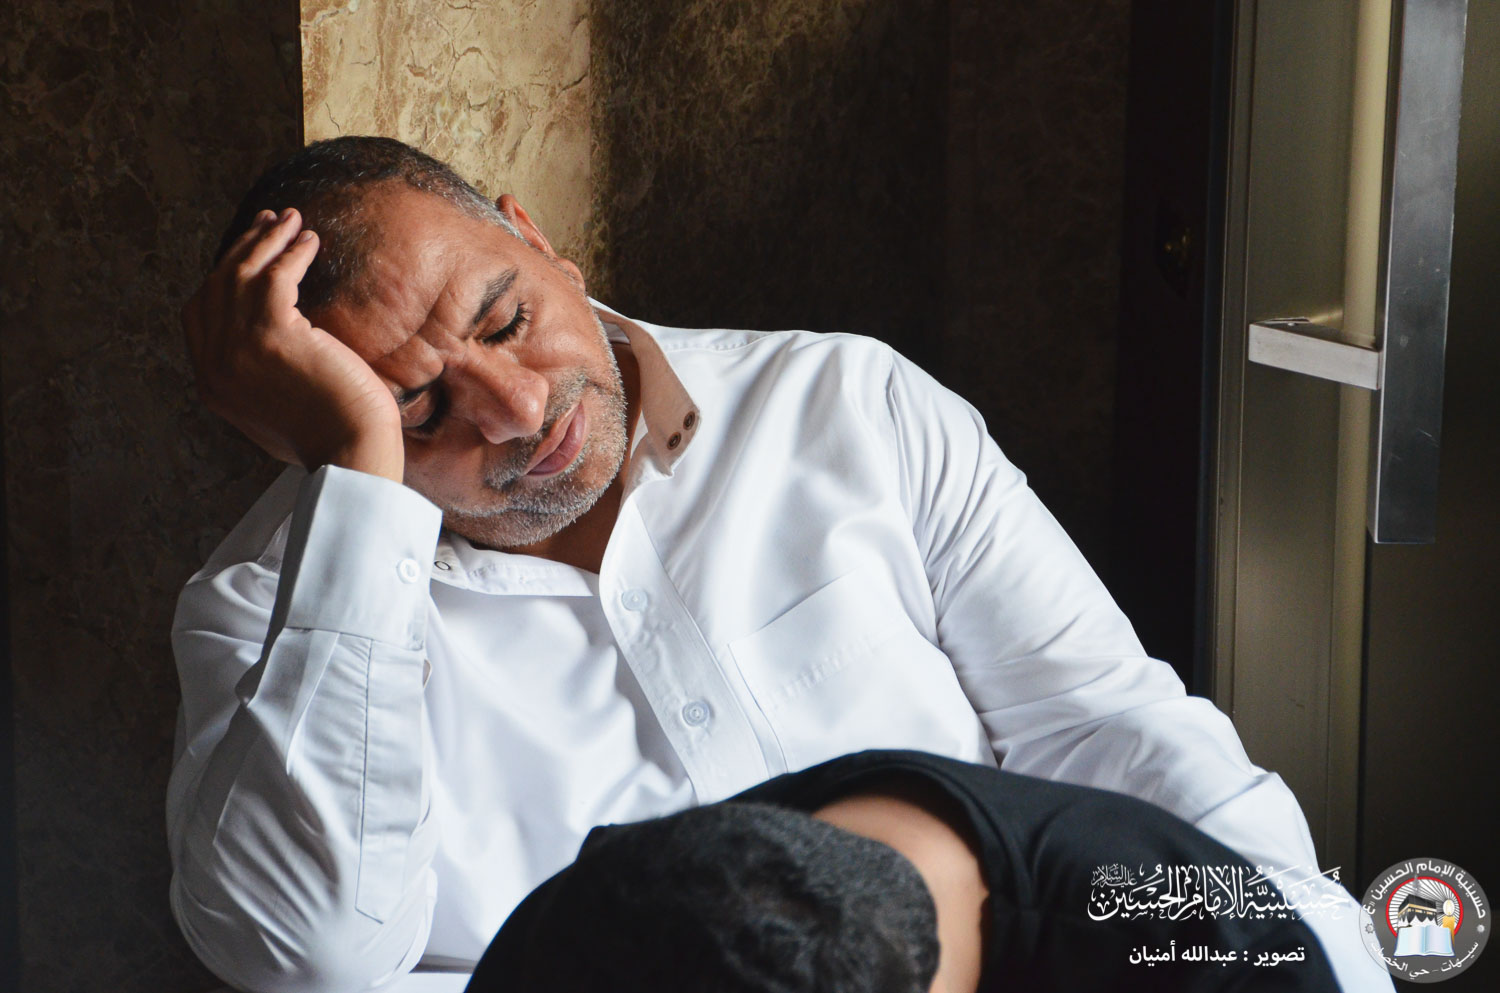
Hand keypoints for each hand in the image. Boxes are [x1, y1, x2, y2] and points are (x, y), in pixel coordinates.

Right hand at [183, 208, 404, 481]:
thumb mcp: (276, 411)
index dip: (220, 278)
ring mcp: (237, 349)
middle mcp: (215, 366)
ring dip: (267, 240)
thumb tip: (270, 354)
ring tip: (291, 219)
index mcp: (213, 385)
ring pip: (241, 275)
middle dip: (242, 249)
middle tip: (267, 223)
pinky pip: (273, 276)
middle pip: (216, 287)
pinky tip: (309, 241)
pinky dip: (291, 252)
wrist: (351, 453)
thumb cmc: (332, 437)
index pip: (199, 316)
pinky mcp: (271, 335)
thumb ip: (258, 380)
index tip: (246, 255)